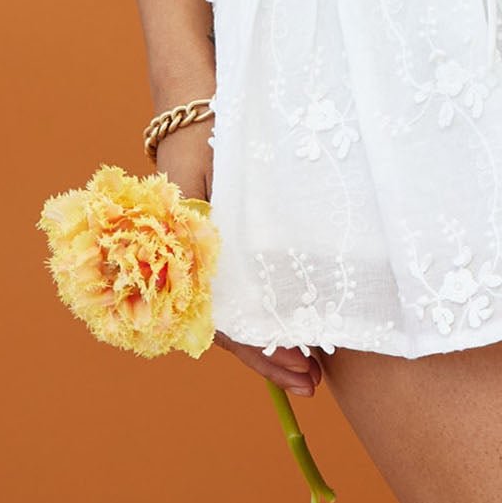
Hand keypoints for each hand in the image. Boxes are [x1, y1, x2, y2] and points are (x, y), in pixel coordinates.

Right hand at [154, 118, 321, 399]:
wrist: (195, 117)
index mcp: (191, 256)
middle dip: (271, 360)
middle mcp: (194, 268)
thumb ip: (230, 230)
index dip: (261, 348)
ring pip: (237, 321)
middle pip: (232, 331)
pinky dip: (264, 320)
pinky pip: (239, 299)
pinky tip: (292, 336)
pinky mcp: (220, 258)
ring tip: (309, 375)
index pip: (226, 320)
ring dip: (270, 348)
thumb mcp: (224, 183)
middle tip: (311, 385)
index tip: (299, 363)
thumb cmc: (214, 143)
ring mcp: (206, 265)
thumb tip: (256, 285)